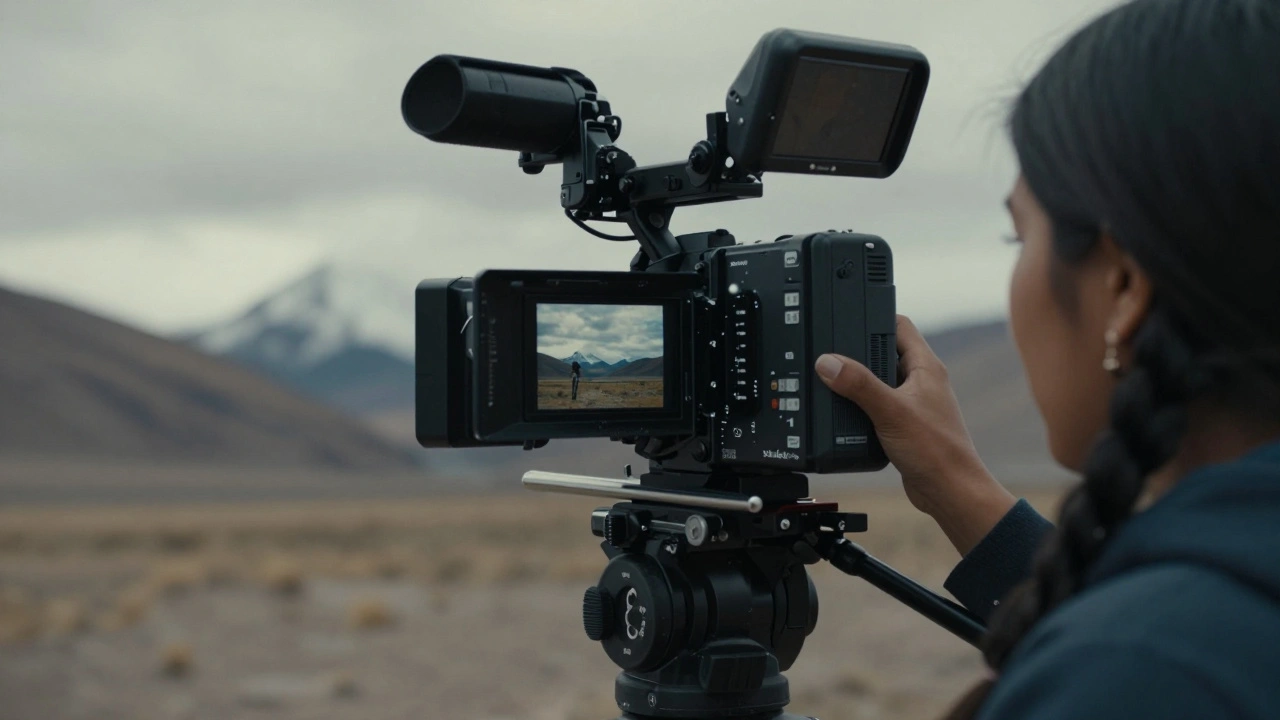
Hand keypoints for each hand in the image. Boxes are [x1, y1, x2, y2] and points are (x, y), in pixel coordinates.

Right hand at [814, 315, 1015, 554]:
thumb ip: (859, 385)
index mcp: (926, 367)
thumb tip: (829, 362)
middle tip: (832, 355)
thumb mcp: (890, 411)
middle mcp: (922, 381)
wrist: (949, 491)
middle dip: (858, 353)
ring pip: (879, 381)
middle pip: (884, 353)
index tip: (847, 316)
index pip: (899, 325)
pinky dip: (861, 407)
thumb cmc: (936, 451)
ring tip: (834, 383)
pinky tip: (846, 414)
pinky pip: (878, 406)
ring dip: (858, 383)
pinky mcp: (905, 424)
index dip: (873, 317)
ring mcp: (914, 403)